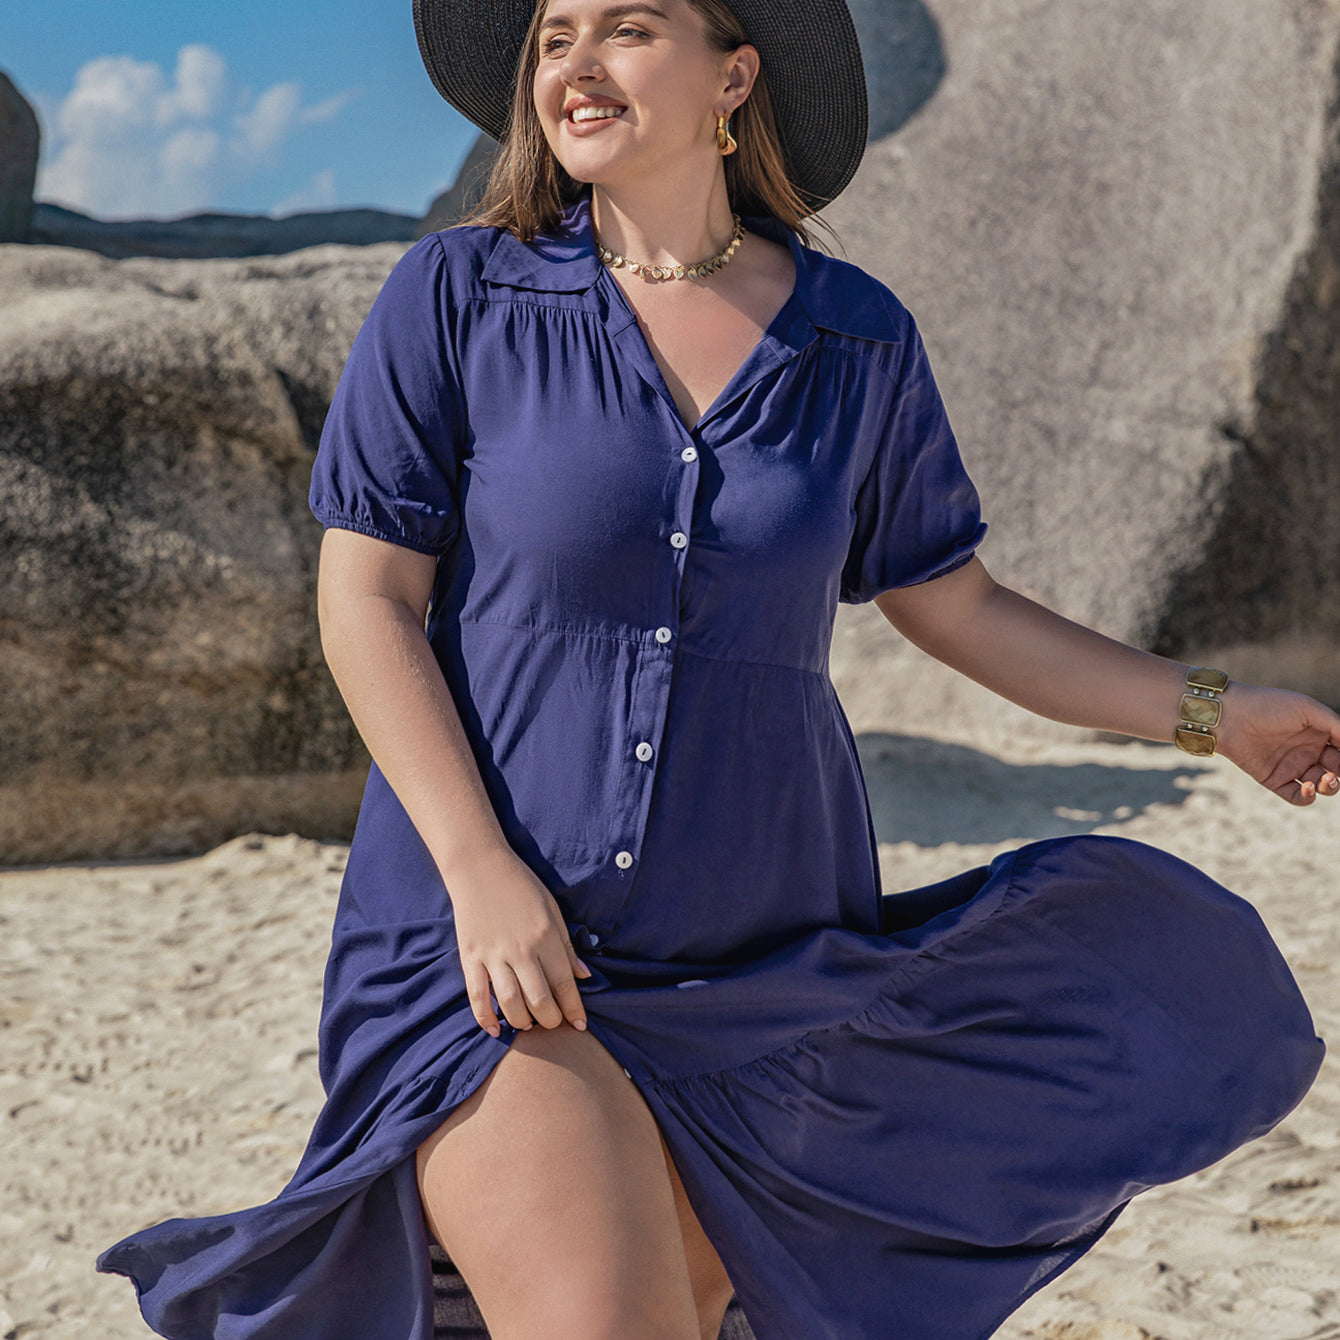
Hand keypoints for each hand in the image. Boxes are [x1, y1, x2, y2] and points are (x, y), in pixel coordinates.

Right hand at [442, 845, 592, 1036]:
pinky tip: (495, 1030)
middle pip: (539, 1000)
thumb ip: (567, 945)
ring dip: (523, 1022)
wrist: (480, 866)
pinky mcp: (470, 957)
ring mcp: (493, 955)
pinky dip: (485, 1018)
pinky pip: (477, 995)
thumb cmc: (521, 886)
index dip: (574, 1009)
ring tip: (530, 1025)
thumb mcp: (553, 909)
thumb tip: (583, 976)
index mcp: (546, 936)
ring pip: (510, 1004)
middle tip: (554, 1025)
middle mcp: (521, 950)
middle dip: (551, 1021)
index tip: (580, 1026)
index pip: (564, 984)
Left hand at [1216, 681, 1339, 805]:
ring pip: (1320, 785)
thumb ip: (1337, 726)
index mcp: (1319, 732)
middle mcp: (1307, 751)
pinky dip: (1307, 797)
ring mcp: (1290, 766)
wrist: (1229, 716)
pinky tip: (1308, 786)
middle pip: (1336, 770)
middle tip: (1336, 770)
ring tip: (1325, 778)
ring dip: (1330, 786)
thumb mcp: (1308, 709)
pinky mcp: (1273, 780)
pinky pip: (1297, 796)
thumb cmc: (1269, 706)